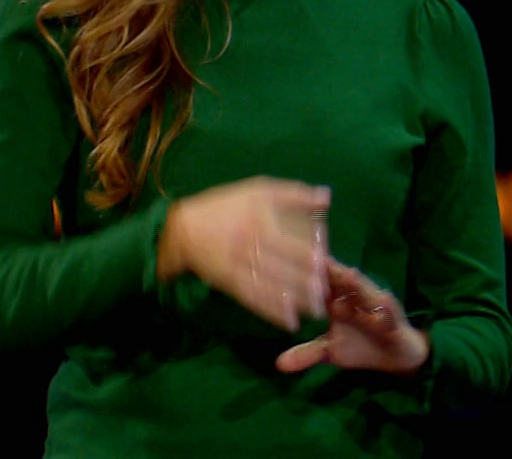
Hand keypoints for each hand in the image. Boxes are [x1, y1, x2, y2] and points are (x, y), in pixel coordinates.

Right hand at [156, 176, 328, 331]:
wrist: (184, 229)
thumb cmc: (226, 206)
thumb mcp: (259, 190)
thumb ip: (294, 194)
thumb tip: (326, 196)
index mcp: (259, 221)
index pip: (287, 242)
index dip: (307, 255)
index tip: (327, 264)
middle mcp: (249, 245)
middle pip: (280, 267)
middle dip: (304, 282)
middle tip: (326, 293)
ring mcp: (238, 266)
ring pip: (269, 286)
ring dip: (293, 300)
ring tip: (315, 310)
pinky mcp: (230, 283)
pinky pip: (254, 299)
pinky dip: (272, 311)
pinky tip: (289, 321)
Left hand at [275, 260, 431, 376]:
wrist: (396, 356)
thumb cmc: (360, 346)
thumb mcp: (330, 351)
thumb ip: (306, 353)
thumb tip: (278, 364)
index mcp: (338, 301)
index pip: (320, 285)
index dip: (305, 277)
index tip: (285, 265)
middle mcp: (356, 298)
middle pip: (342, 282)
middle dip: (330, 271)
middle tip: (314, 258)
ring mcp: (376, 307)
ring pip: (366, 293)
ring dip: (358, 284)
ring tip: (349, 274)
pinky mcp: (393, 319)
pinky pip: (389, 313)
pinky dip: (385, 309)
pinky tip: (383, 302)